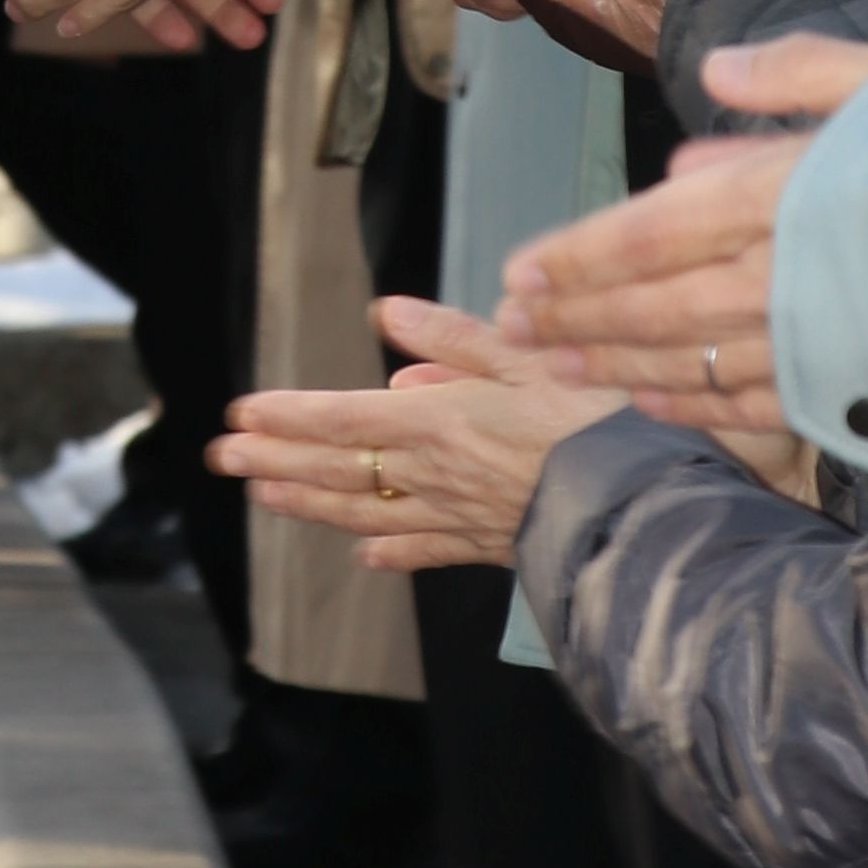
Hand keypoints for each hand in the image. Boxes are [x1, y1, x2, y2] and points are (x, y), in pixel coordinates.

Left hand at [215, 294, 620, 561]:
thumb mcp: (530, 357)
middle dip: (274, 460)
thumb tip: (389, 313)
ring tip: (265, 496)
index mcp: (438, 421)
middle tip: (221, 457)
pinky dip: (387, 551)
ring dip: (310, 503)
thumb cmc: (594, 420)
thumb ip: (454, 337)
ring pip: (365, 512)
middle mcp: (434, 474)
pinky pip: (424, 550)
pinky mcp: (487, 547)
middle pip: (338, 467)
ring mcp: (456, 516)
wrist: (646, 508)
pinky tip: (364, 555)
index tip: (238, 413)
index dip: (285, 416)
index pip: (341, 418)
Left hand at [497, 33, 867, 411]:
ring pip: (690, 360)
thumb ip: (796, 72)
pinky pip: (753, 406)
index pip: (648, 233)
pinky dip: (694, 404)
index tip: (517, 272)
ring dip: (615, 363)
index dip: (576, 256)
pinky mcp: (853, 391)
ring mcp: (814, 346)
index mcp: (777, 197)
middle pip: (651, 305)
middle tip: (511, 326)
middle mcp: (780, 279)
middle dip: (573, 316)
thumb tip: (715, 71)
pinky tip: (649, 400)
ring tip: (555, 364)